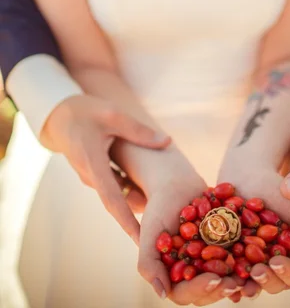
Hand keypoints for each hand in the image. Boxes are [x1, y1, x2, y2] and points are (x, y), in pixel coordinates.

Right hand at [39, 94, 170, 241]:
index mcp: (93, 164)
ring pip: (118, 193)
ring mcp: (93, 177)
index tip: (139, 240)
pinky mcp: (96, 174)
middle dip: (138, 213)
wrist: (59, 116)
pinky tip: (151, 187)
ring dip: (137, 198)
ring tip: (163, 207)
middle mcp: (91, 176)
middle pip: (118, 201)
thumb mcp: (112, 115)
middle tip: (163, 226)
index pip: (111, 199)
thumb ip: (138, 130)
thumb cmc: (84, 112)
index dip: (126, 220)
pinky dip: (132, 187)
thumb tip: (166, 142)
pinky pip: (116, 185)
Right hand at [138, 174, 243, 304]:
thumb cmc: (159, 209)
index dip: (199, 289)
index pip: (184, 293)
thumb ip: (149, 264)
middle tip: (235, 282)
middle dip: (222, 287)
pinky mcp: (225, 248)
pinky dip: (247, 259)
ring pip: (225, 278)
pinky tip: (258, 256)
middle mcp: (193, 273)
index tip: (213, 280)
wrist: (177, 184)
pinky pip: (238, 258)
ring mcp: (210, 262)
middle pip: (208, 290)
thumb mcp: (150, 234)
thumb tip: (161, 294)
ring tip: (249, 275)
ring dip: (238, 279)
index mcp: (173, 276)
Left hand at [216, 170, 289, 298]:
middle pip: (286, 274)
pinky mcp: (259, 231)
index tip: (274, 263)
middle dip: (270, 279)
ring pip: (266, 269)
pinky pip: (249, 255)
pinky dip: (237, 266)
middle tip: (254, 274)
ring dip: (251, 280)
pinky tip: (223, 272)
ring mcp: (278, 237)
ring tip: (236, 286)